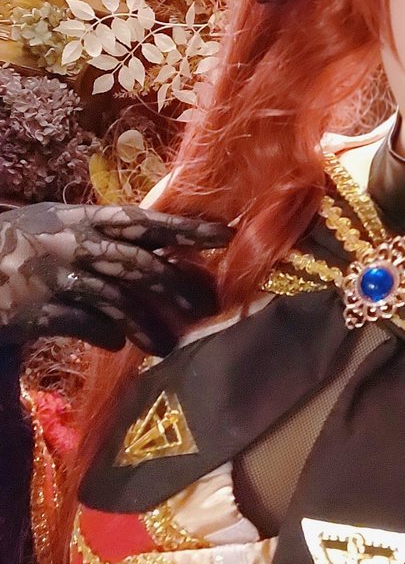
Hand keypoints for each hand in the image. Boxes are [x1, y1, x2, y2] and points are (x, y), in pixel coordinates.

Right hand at [0, 203, 232, 354]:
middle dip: (177, 285)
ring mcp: (52, 275)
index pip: (141, 219)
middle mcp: (68, 241)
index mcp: (77, 218)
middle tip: (206, 306)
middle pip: (138, 262)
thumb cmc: (10, 249)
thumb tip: (155, 247)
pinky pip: (86, 325)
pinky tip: (117, 343)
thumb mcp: (50, 227)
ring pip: (117, 300)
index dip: (185, 227)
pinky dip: (107, 336)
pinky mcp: (35, 309)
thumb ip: (96, 234)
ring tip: (167, 346)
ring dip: (148, 326)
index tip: (225, 234)